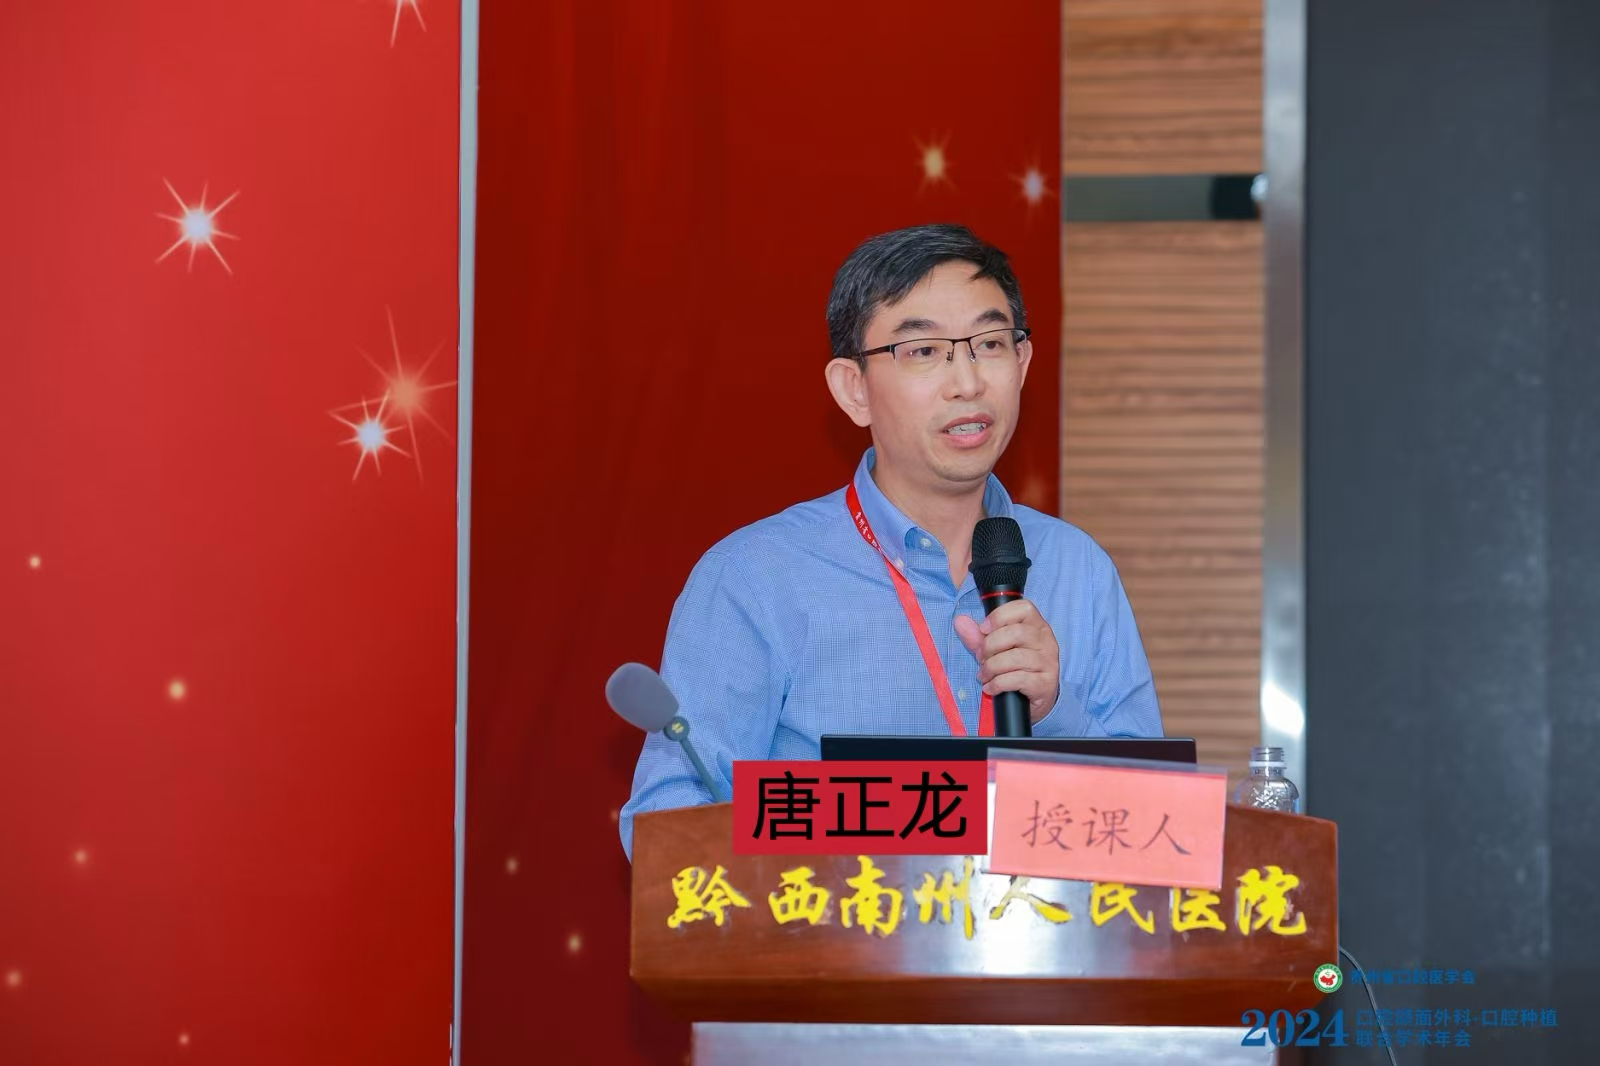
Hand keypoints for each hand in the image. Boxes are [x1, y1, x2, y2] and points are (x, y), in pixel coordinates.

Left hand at [954, 599, 1060, 723]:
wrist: (1032, 701)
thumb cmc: (1015, 669)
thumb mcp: (995, 650)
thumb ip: (977, 636)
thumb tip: (959, 621)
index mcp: (1037, 626)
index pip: (1024, 608)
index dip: (999, 616)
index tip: (983, 629)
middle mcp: (1046, 642)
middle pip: (1016, 633)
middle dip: (990, 646)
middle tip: (981, 658)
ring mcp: (1048, 663)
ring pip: (1015, 658)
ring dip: (992, 667)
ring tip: (984, 675)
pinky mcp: (1045, 684)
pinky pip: (1018, 679)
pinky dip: (998, 684)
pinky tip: (991, 687)